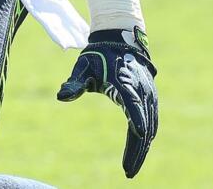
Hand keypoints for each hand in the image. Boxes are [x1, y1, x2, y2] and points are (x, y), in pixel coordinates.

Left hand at [57, 28, 158, 177]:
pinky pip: (152, 122)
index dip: (137, 120)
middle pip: (144, 125)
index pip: (132, 104)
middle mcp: (141, 91)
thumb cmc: (98, 55)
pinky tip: (139, 150)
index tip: (139, 137)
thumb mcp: (83, 66)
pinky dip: (147, 137)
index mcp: (125, 83)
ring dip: (143, 147)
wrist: (120, 39)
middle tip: (128, 172)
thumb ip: (74, 83)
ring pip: (150, 127)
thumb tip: (60, 96)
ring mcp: (149, 95)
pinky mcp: (151, 98)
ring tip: (131, 167)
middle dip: (137, 150)